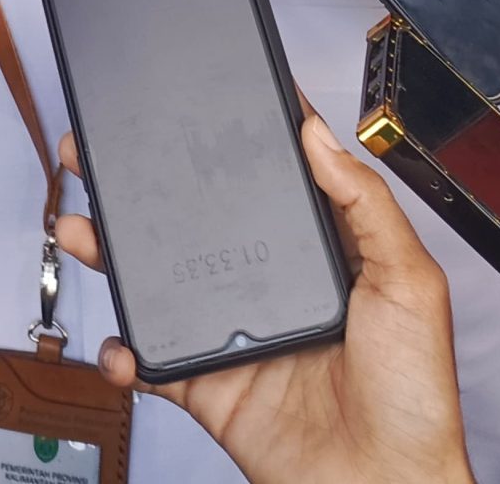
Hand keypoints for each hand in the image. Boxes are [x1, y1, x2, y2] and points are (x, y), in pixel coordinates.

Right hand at [56, 118, 474, 483]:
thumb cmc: (416, 400)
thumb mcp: (411, 284)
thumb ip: (367, 205)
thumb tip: (320, 135)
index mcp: (323, 257)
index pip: (271, 183)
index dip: (234, 141)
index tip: (198, 98)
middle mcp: (272, 288)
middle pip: (197, 223)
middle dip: (145, 186)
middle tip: (106, 152)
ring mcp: (236, 335)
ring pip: (160, 283)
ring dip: (114, 253)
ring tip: (83, 226)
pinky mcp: (210, 384)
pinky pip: (152, 360)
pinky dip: (124, 352)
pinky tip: (120, 341)